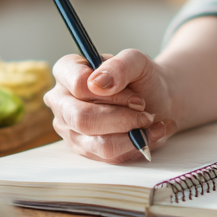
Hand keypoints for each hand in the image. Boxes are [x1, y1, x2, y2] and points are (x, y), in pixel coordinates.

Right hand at [44, 49, 178, 163]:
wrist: (155, 99)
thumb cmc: (141, 78)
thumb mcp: (137, 62)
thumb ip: (119, 66)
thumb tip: (97, 84)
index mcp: (66, 71)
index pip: (78, 85)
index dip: (112, 94)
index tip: (136, 97)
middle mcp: (61, 101)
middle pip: (83, 118)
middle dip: (122, 118)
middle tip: (145, 112)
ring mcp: (69, 128)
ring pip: (97, 142)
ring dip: (130, 134)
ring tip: (148, 122)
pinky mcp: (84, 149)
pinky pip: (108, 155)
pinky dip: (134, 145)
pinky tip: (147, 133)